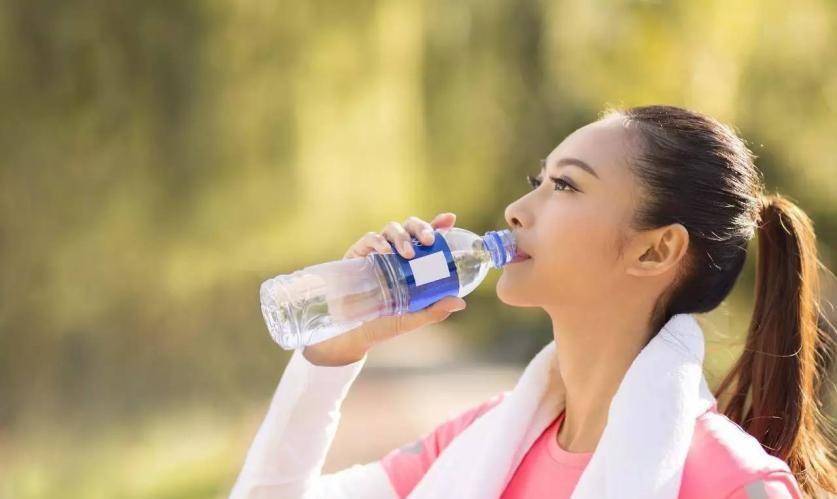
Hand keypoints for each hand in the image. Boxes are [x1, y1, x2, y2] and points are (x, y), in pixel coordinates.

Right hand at [302, 213, 467, 365]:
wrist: (352, 335)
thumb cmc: (383, 324)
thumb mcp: (411, 319)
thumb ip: (434, 311)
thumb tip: (461, 302)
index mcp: (410, 262)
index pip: (425, 237)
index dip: (437, 224)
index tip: (450, 220)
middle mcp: (394, 252)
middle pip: (409, 227)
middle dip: (420, 228)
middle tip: (429, 241)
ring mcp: (375, 251)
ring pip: (391, 229)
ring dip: (402, 236)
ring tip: (408, 253)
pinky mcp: (356, 254)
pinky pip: (369, 239)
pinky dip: (378, 241)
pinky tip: (385, 251)